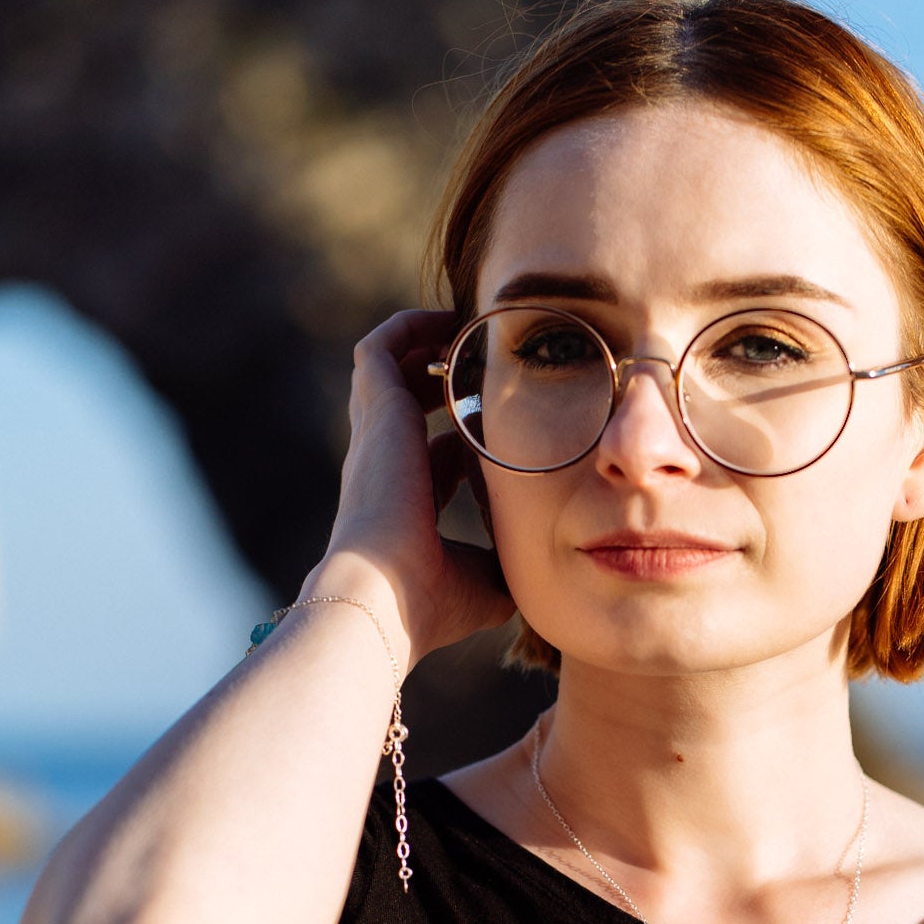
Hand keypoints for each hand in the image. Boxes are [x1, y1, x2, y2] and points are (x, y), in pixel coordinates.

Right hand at [311, 308, 516, 672]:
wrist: (386, 595)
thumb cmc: (432, 602)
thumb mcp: (487, 584)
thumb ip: (513, 564)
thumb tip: (548, 567)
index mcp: (411, 505)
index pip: (437, 457)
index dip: (468, 439)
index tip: (508, 428)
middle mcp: (387, 465)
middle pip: (409, 406)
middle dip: (445, 381)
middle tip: (489, 365)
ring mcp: (377, 436)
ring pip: (391, 368)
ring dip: (428, 346)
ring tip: (471, 332)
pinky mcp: (376, 410)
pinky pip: (381, 347)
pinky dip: (411, 327)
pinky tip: (452, 322)